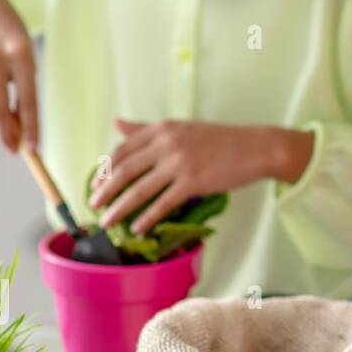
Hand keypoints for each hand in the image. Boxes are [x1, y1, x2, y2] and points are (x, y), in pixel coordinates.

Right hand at [0, 0, 37, 153]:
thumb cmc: (9, 33)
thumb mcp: (25, 52)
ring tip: (4, 107)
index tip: (34, 150)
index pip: (28, 101)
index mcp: (20, 55)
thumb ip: (24, 84)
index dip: (32, 129)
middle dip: (7, 136)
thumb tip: (19, 124)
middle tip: (13, 150)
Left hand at [89, 118, 312, 234]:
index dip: (106, 168)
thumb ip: (147, 129)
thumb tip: (116, 123)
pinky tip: (138, 228)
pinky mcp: (194, 182)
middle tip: (93, 205)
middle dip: (105, 190)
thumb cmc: (223, 139)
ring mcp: (180, 163)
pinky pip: (163, 204)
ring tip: (107, 222)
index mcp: (163, 128)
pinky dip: (147, 218)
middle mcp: (168, 143)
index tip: (96, 183)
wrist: (258, 147)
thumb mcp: (183, 127)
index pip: (123, 149)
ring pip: (139, 190)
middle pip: (125, 170)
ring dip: (119, 208)